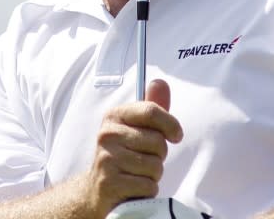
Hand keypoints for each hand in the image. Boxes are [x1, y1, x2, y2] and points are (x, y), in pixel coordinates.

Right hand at [85, 79, 183, 217]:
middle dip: (159, 155)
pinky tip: (134, 189)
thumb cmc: (124, 155)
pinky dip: (147, 191)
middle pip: (158, 142)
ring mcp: (107, 159)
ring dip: (153, 175)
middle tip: (145, 159)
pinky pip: (148, 186)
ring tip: (137, 174)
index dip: (171, 124)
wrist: (96, 191)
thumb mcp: (136, 129)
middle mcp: (107, 134)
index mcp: (114, 116)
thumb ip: (151, 108)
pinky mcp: (110, 184)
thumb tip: (160, 82)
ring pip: (155, 166)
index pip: (151, 111)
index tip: (176, 136)